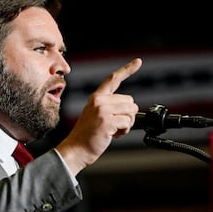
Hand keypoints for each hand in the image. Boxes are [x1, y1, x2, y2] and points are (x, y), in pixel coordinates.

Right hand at [57, 58, 142, 174]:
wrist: (75, 150)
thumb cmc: (86, 137)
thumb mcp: (95, 116)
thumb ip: (110, 107)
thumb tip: (131, 108)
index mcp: (95, 98)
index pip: (113, 79)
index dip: (127, 69)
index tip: (138, 61)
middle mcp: (99, 101)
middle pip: (129, 101)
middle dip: (127, 115)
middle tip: (114, 125)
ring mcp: (103, 110)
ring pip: (131, 111)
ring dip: (127, 123)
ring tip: (113, 130)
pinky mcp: (107, 121)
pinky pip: (128, 122)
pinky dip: (124, 131)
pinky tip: (112, 135)